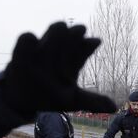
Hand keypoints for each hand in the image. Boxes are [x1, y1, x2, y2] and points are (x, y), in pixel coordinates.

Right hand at [0, 23, 117, 114]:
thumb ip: (92, 101)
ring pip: (55, 30)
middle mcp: (60, 51)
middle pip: (71, 33)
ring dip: (57, 34)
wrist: (23, 100)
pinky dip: (30, 41)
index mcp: (74, 60)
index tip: (94, 42)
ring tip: (56, 43)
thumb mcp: (73, 101)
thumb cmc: (51, 97)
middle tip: (79, 33)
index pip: (85, 46)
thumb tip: (114, 107)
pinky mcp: (23, 50)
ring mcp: (43, 48)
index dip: (89, 44)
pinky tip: (34, 47)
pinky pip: (27, 38)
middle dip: (75, 33)